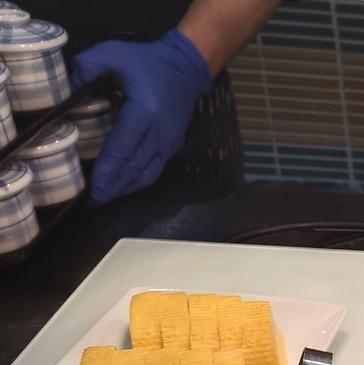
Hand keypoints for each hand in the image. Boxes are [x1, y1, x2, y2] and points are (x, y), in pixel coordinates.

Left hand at [71, 29, 212, 204]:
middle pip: (134, 167)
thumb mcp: (113, 53)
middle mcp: (159, 132)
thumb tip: (66, 89)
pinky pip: (155, 169)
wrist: (187, 68)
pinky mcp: (173, 146)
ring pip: (147, 174)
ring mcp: (169, 142)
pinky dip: (138, 181)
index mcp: (144, 111)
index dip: (108, 170)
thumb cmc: (147, 61)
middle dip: (114, 187)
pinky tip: (122, 186)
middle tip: (93, 201)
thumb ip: (87, 66)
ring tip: (105, 199)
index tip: (94, 189)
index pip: (123, 148)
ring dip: (125, 189)